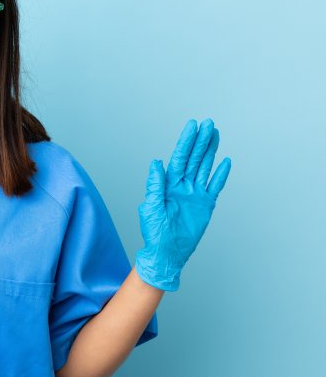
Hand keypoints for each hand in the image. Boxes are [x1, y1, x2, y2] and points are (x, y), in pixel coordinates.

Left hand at [135, 119, 231, 290]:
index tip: (192, 126)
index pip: (179, 157)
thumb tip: (157, 162)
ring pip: (204, 168)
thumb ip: (155, 185)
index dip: (186, 142)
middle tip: (208, 123)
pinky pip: (215, 186)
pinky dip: (220, 174)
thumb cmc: (154, 232)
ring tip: (215, 134)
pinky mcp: (205, 205)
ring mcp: (195, 194)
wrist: (167, 253)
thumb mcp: (152, 208)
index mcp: (168, 184)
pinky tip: (225, 161)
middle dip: (200, 141)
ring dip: (210, 151)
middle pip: (194, 158)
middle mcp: (182, 186)